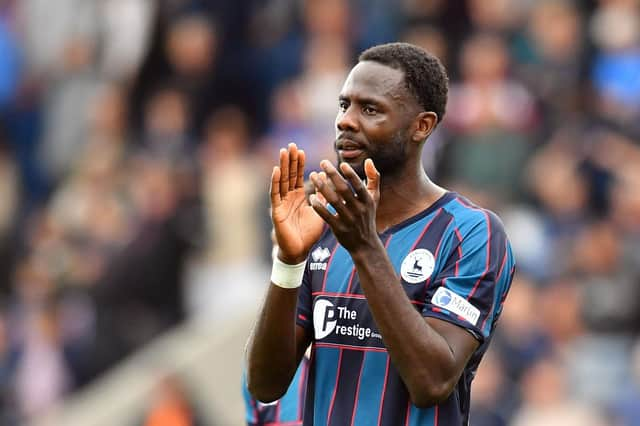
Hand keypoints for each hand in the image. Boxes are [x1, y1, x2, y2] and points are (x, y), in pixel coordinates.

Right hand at [271, 143, 324, 263]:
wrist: (300, 251)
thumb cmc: (309, 233)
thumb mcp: (319, 212)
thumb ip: (323, 197)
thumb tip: (328, 181)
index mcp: (298, 197)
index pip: (297, 177)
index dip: (299, 164)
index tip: (301, 150)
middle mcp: (288, 198)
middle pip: (288, 175)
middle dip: (290, 160)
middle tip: (291, 145)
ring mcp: (281, 203)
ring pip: (281, 181)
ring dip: (282, 166)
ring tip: (284, 152)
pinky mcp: (276, 211)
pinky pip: (275, 194)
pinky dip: (275, 182)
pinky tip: (277, 170)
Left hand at [309, 159, 380, 251]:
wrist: (365, 244)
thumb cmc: (368, 216)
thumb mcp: (374, 198)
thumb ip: (373, 178)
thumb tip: (369, 160)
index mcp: (367, 201)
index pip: (359, 185)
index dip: (351, 175)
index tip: (341, 163)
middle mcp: (359, 210)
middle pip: (343, 190)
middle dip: (332, 175)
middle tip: (322, 162)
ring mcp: (348, 220)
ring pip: (333, 201)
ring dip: (322, 187)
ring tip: (313, 175)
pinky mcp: (339, 229)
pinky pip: (326, 215)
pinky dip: (319, 206)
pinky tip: (311, 196)